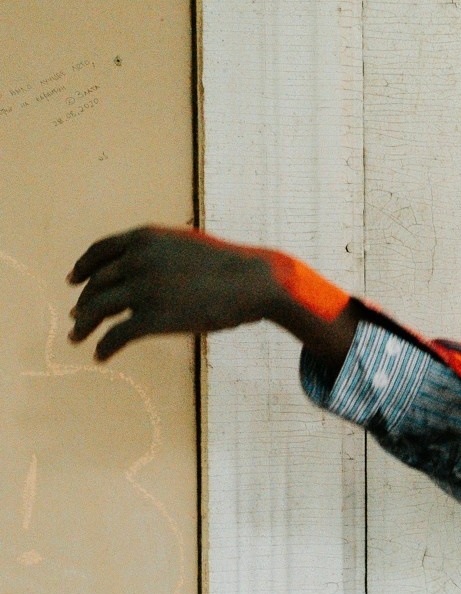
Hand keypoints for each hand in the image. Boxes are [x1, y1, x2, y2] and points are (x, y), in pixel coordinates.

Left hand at [67, 225, 354, 364]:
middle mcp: (137, 261)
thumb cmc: (230, 267)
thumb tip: (145, 266)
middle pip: (96, 283)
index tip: (73, 280)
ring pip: (97, 309)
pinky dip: (104, 346)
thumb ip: (160, 252)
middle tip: (77, 316)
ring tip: (77, 337)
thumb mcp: (188, 246)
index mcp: (144, 239)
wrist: (255, 283)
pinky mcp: (152, 318)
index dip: (82, 266)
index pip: (100, 251)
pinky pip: (116, 334)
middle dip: (83, 301)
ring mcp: (143, 289)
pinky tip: (100, 355)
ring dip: (83, 325)